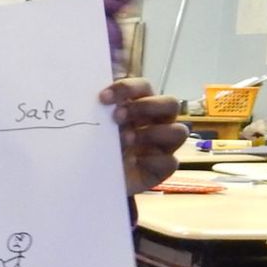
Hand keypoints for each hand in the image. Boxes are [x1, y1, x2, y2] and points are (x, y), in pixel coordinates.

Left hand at [100, 78, 185, 194]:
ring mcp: (161, 147)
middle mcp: (156, 123)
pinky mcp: (161, 170)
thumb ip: (98, 108)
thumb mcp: (92, 126)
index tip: (103, 98)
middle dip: (146, 107)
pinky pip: (170, 162)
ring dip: (152, 133)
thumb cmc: (93, 148)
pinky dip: (152, 161)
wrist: (88, 180)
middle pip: (170, 104)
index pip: (144, 88)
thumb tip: (96, 87)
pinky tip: (133, 163)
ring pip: (179, 132)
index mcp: (140, 107)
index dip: (128, 88)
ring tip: (126, 140)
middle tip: (117, 117)